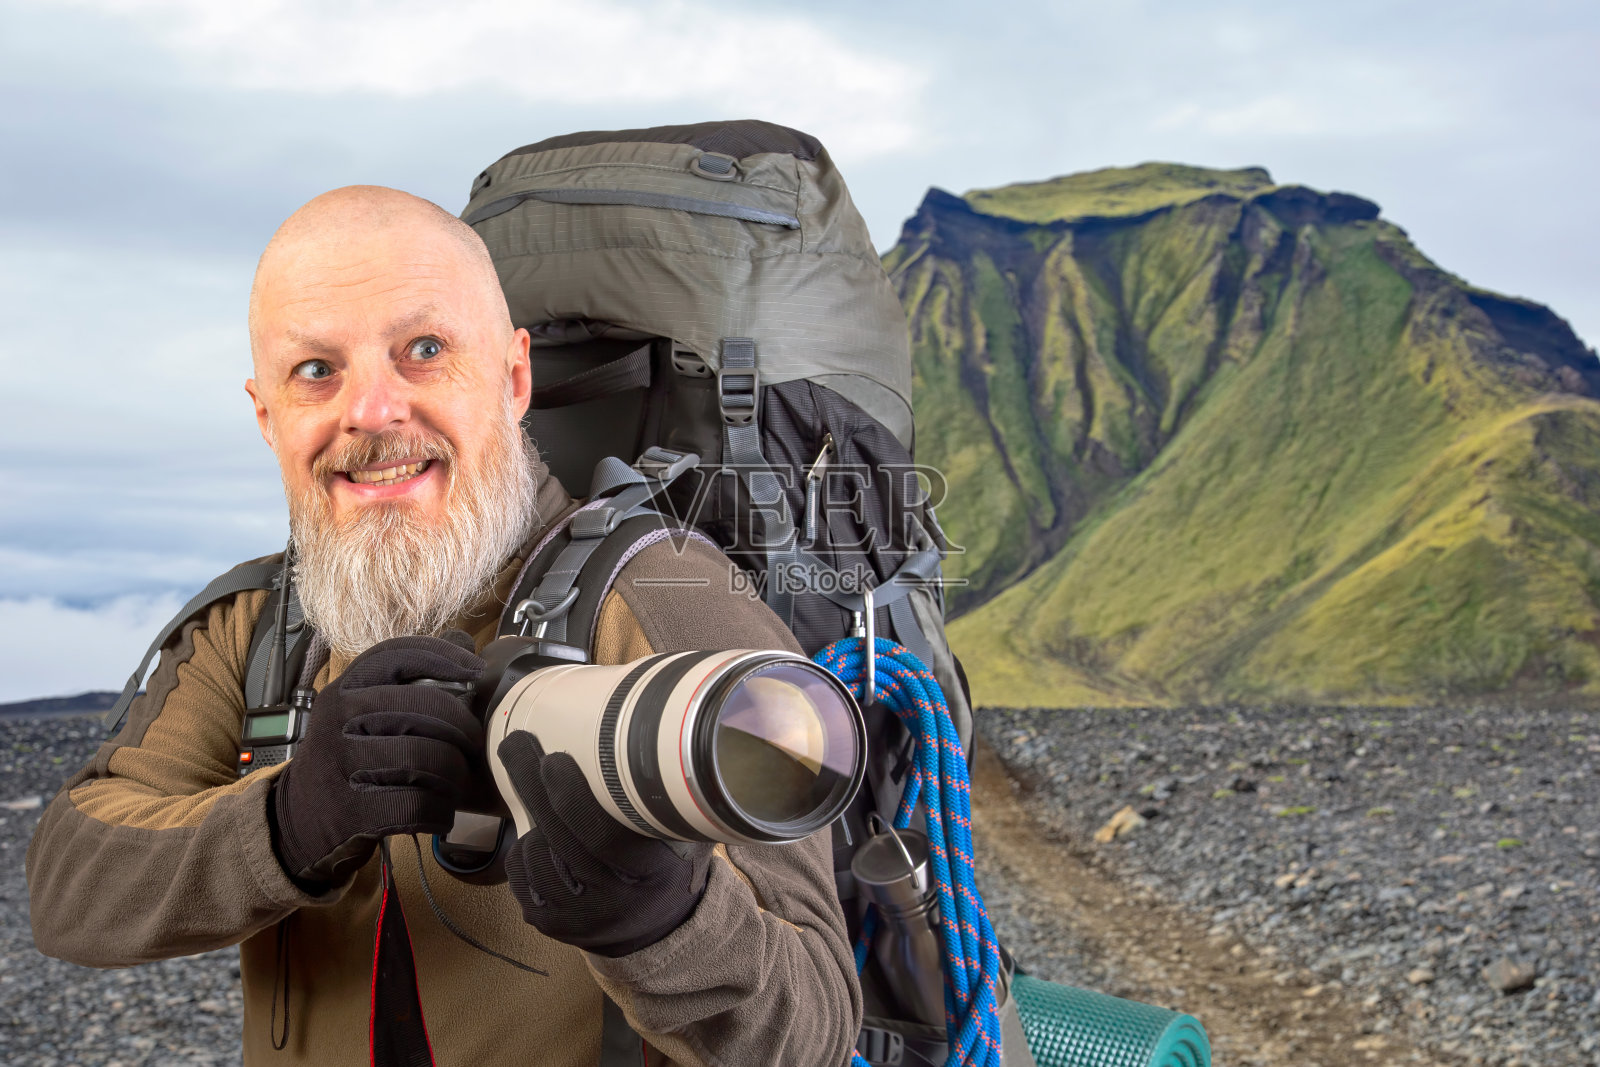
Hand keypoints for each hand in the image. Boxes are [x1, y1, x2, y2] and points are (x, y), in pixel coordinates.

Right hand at [269, 635, 483, 885]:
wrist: (300, 815)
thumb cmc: (348, 753)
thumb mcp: (362, 708)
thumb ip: (408, 676)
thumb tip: (462, 639)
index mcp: (345, 688)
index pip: (399, 655)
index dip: (445, 657)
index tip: (478, 672)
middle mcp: (339, 719)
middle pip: (424, 706)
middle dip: (462, 724)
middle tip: (475, 742)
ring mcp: (343, 763)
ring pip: (426, 756)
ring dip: (455, 772)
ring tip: (459, 780)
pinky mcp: (351, 808)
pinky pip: (416, 804)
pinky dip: (440, 811)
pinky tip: (442, 812)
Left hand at [499, 732, 712, 956]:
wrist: (654, 928)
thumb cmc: (668, 865)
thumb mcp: (685, 836)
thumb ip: (670, 802)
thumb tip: (651, 744)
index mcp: (651, 874)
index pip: (602, 836)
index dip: (572, 798)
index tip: (554, 760)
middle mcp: (611, 901)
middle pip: (558, 837)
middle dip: (532, 785)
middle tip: (517, 745)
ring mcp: (576, 916)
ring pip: (534, 852)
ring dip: (535, 822)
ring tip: (550, 806)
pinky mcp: (549, 922)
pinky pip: (520, 873)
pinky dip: (526, 850)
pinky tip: (544, 841)